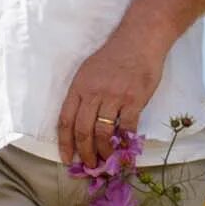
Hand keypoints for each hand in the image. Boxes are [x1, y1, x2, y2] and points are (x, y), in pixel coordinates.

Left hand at [58, 31, 164, 165]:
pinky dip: (126, 142)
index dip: (65, 143)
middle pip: (83, 131)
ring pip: (103, 133)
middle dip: (85, 153)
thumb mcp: (89, 71)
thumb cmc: (114, 56)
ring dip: (104, 151)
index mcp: (79, 86)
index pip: (65, 120)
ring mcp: (114, 96)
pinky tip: (126, 150)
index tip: (66, 158)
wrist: (140, 40)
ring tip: (107, 161)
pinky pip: (127, 128)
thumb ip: (84, 94)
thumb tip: (81, 123)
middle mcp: (94, 92)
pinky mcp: (134, 99)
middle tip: (90, 165)